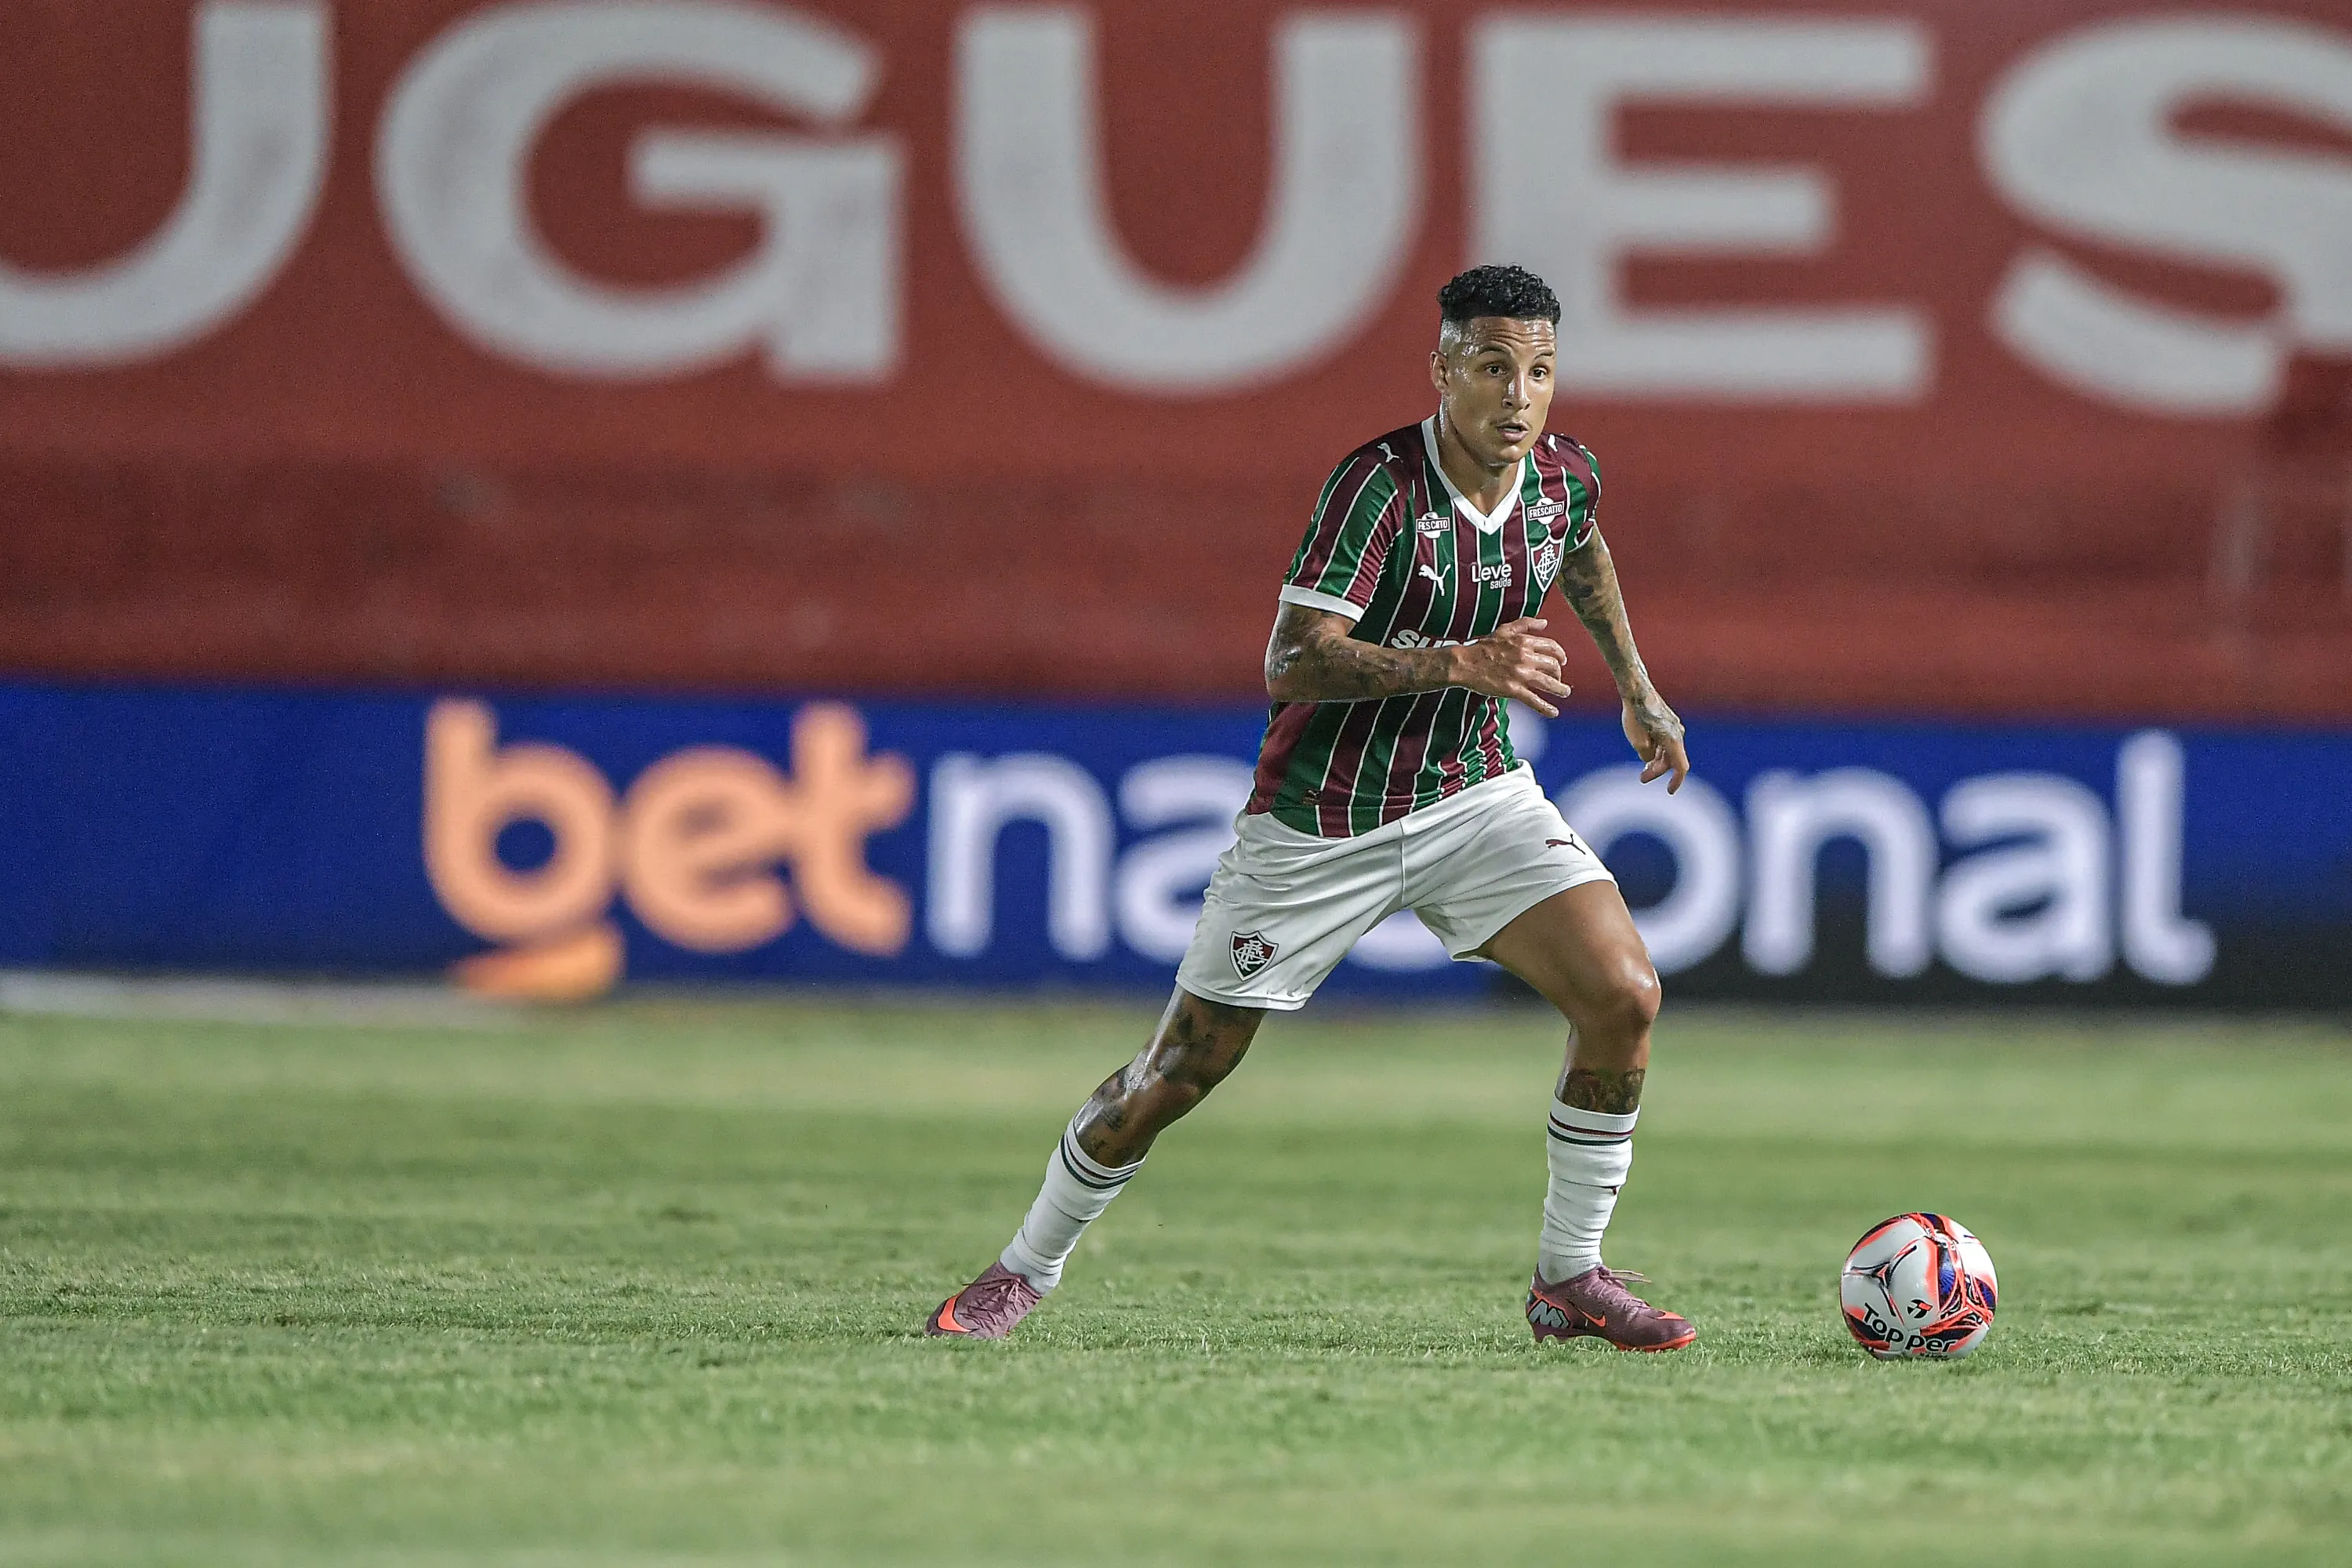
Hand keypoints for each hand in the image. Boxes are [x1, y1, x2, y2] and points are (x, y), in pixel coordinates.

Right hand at [1450, 618, 1571, 716]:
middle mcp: (1526, 657)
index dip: (1560, 655)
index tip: (1562, 661)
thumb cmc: (1482, 647)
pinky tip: (1553, 712)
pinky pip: (1534, 700)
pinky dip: (1546, 708)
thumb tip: (1544, 622)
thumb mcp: (1504, 629)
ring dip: (1561, 689)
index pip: (1552, 647)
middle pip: (1553, 666)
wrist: (1465, 663)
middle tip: (1558, 679)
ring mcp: (1520, 674)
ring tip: (1565, 693)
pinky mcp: (1513, 689)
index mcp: (1524, 642)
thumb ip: (1525, 623)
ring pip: (1549, 683)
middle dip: (1559, 674)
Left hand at [1622, 692, 1688, 792]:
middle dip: (1657, 770)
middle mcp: (1677, 733)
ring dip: (1656, 761)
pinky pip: (1666, 742)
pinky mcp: (1668, 723)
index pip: (1680, 767)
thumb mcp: (1637, 741)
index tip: (1669, 791)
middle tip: (1642, 777)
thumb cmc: (1635, 714)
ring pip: (1668, 751)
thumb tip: (1649, 759)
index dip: (1677, 781)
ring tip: (1643, 768)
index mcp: (1672, 739)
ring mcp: (1674, 727)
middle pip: (1671, 760)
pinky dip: (1657, 750)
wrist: (1636, 690)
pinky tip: (1645, 752)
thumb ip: (1646, 755)